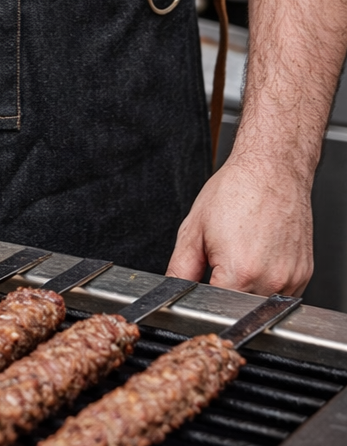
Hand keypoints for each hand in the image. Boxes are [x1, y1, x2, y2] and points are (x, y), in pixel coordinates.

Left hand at [166, 154, 313, 295]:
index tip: (201, 285)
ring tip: (242, 252)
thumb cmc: (235, 191)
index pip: (216, 308)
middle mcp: (270, 280)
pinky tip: (259, 254)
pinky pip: (281, 292)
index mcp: (239, 271)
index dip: (203, 298)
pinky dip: (266, 281)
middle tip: (220, 261)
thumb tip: (173, 289)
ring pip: (261, 302)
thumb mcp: (194, 229)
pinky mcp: (304, 274)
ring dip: (248, 287)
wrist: (271, 170)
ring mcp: (291, 279)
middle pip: (239, 307)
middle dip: (225, 291)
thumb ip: (181, 267)